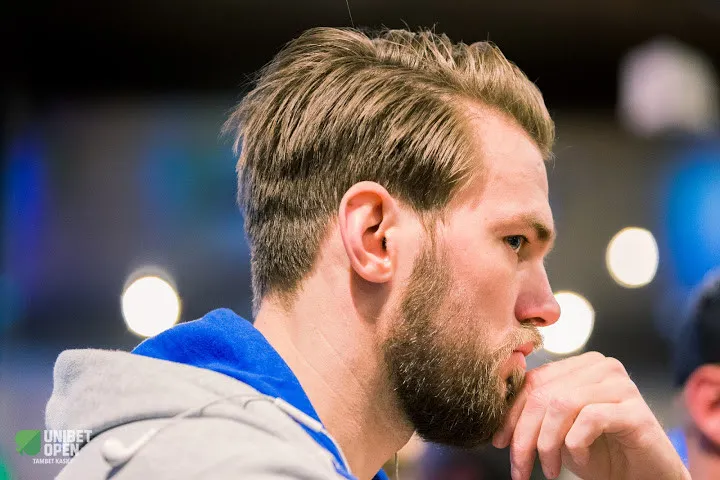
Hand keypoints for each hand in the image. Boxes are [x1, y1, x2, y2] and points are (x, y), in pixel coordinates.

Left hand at [491, 351, 689, 479]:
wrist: (644, 476)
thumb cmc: (601, 451)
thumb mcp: (559, 429)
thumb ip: (536, 412)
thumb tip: (496, 416)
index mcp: (579, 365)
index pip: (533, 381)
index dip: (510, 413)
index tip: (499, 442)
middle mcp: (601, 367)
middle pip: (543, 394)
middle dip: (524, 434)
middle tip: (519, 467)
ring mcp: (620, 385)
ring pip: (561, 405)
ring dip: (547, 444)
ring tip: (547, 469)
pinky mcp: (635, 410)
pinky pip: (589, 420)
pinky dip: (575, 445)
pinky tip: (578, 461)